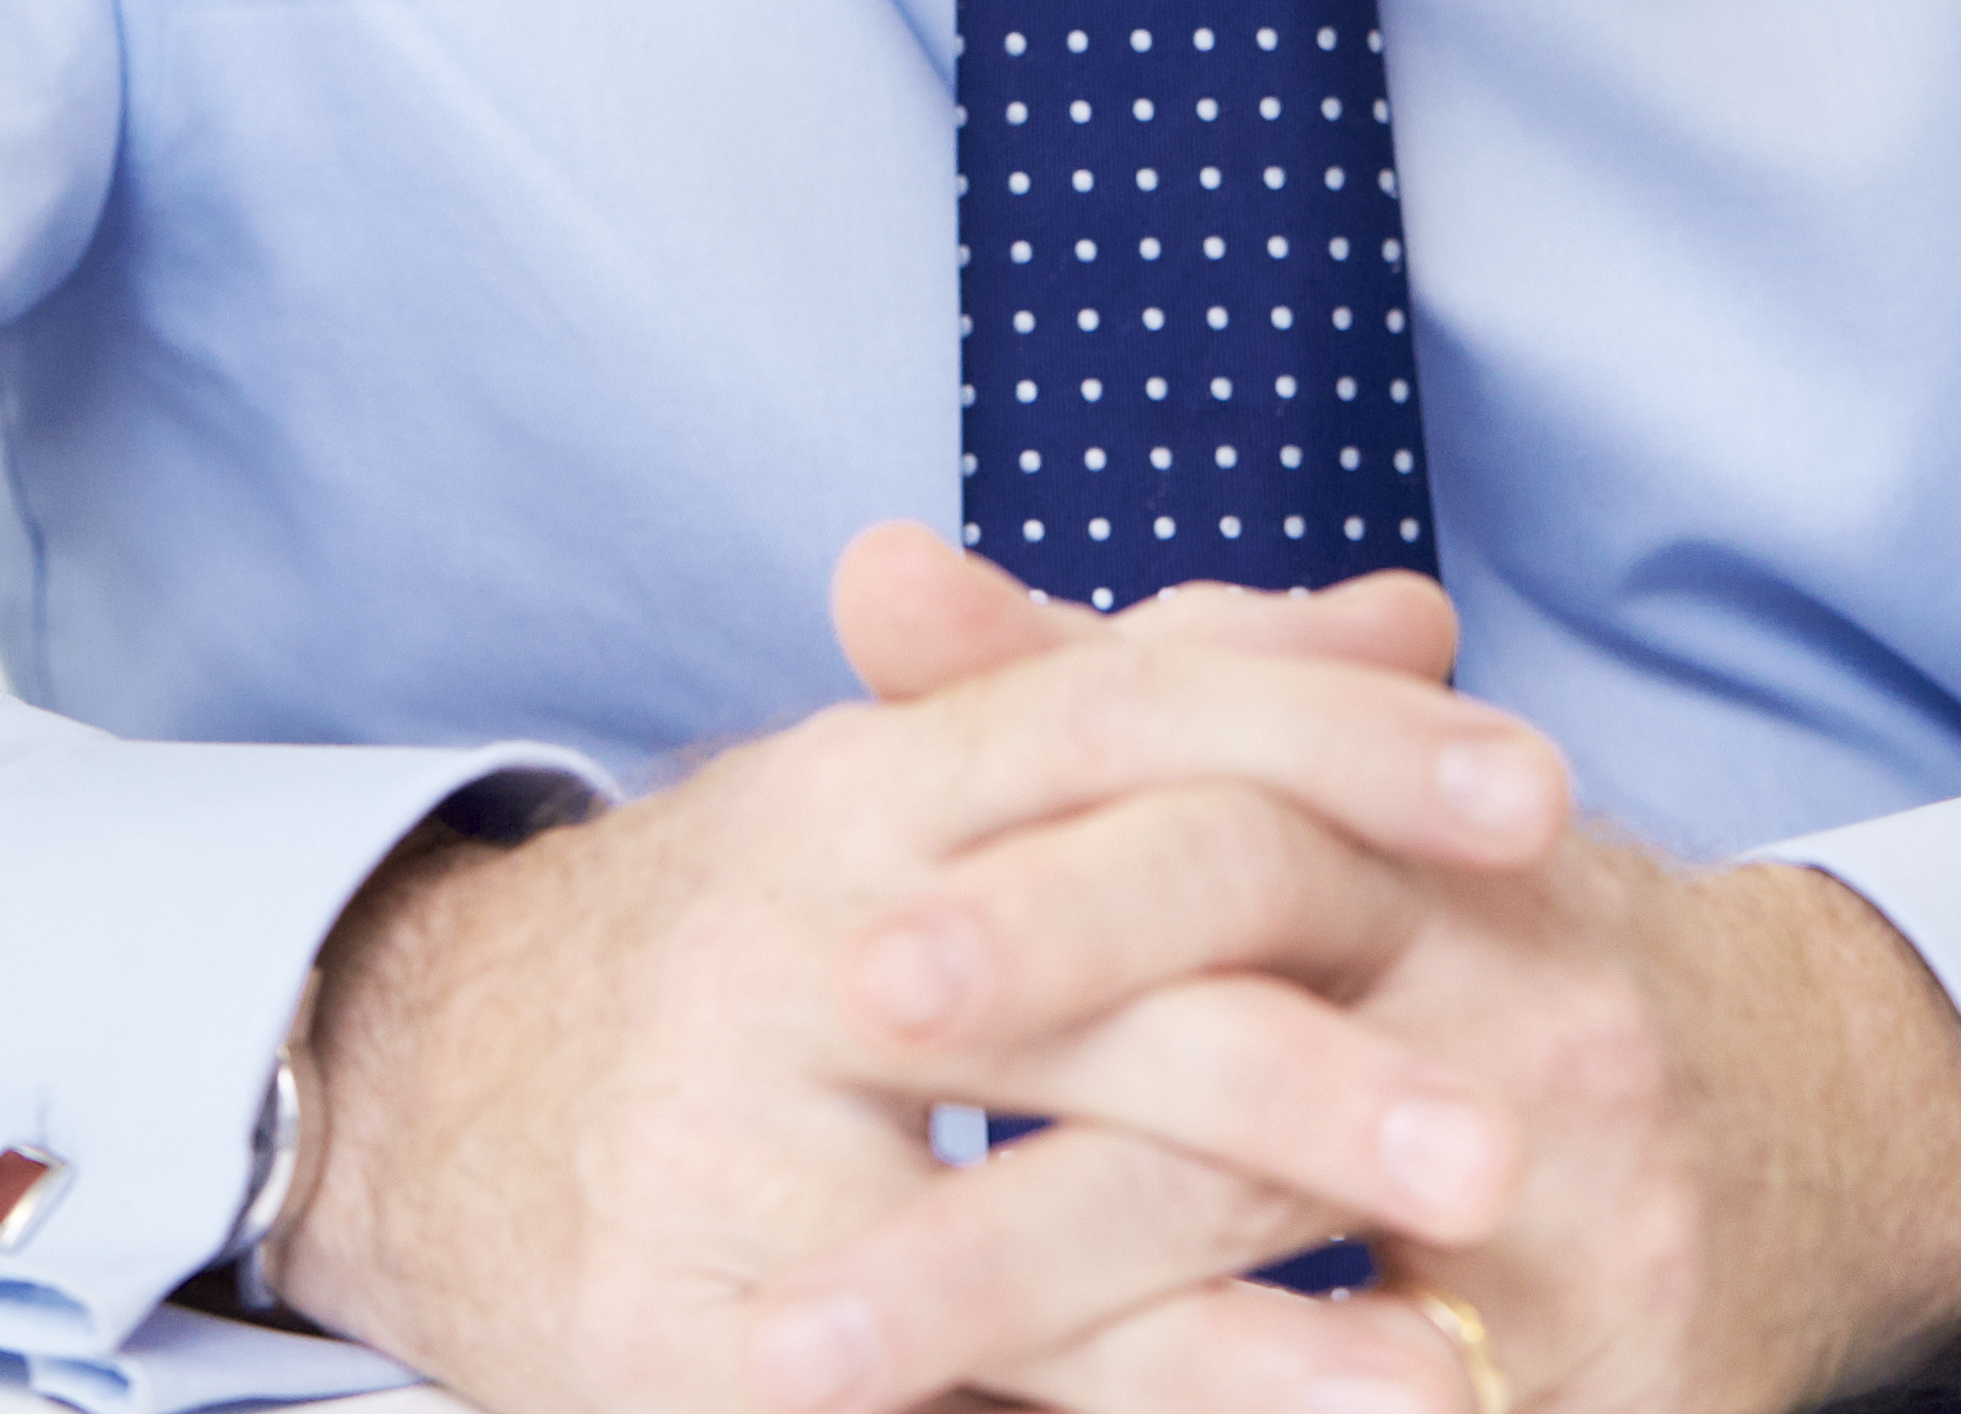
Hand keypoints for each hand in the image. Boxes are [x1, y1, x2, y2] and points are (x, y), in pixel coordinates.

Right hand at [267, 545, 1570, 1413]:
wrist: (420, 1086)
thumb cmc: (738, 932)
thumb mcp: (917, 782)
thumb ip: (1158, 698)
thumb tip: (1414, 624)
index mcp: (868, 781)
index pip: (1130, 718)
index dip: (1338, 745)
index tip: (1540, 789)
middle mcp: (801, 942)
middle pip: (1096, 987)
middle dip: (1322, 1073)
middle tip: (1526, 1130)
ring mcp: (735, 1154)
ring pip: (1034, 1238)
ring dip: (1258, 1326)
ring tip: (1456, 1361)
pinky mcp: (691, 1346)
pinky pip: (944, 1401)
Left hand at [766, 540, 1960, 1413]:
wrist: (1829, 1103)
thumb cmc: (1503, 932)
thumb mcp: (1320, 785)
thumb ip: (1092, 691)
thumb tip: (863, 572)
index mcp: (1437, 856)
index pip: (1228, 847)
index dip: (1040, 913)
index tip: (839, 974)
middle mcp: (1537, 1030)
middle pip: (1250, 1121)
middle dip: (1005, 1241)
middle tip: (790, 1318)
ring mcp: (1606, 1243)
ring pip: (1318, 1356)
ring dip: (1079, 1413)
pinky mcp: (1649, 1405)